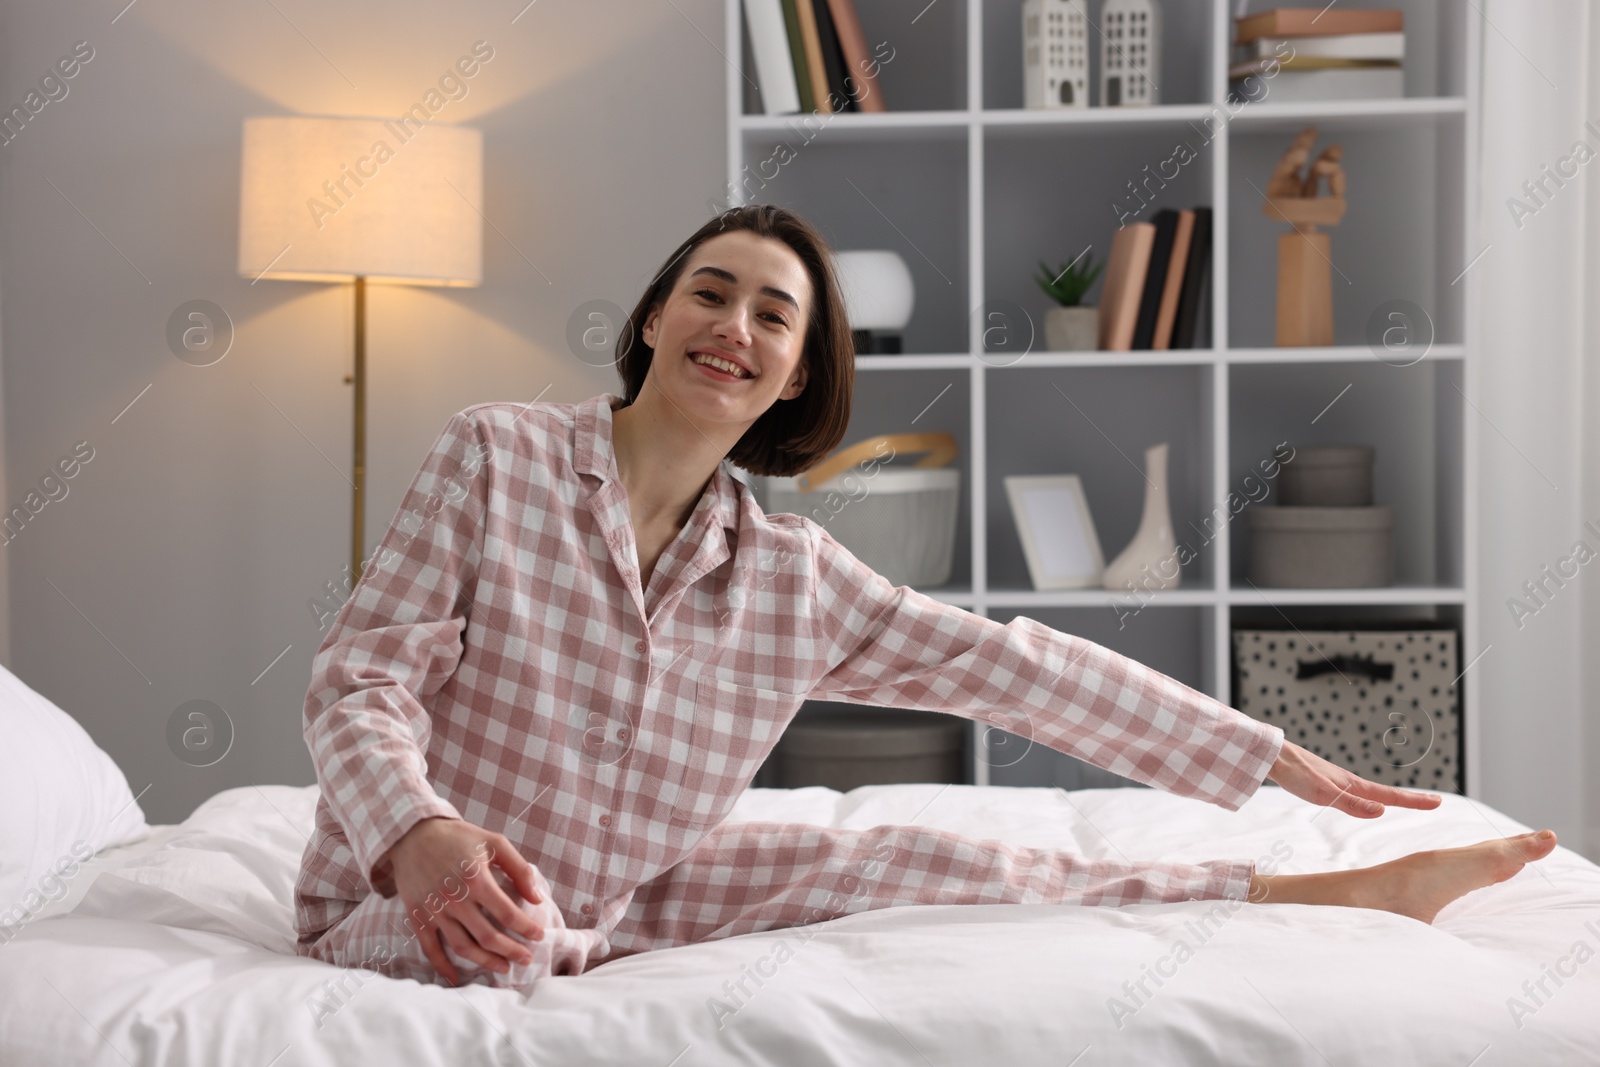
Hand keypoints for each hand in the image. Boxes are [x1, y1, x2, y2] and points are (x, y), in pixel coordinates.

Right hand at [381, 816, 545, 985]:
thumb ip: (519, 868)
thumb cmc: (459, 838)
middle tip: (526, 959)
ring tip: (503, 968)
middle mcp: (455, 899)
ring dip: (486, 962)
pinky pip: (431, 950)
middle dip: (511, 951)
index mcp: (476, 880)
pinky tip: (457, 979)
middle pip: (488, 937)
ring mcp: (434, 911)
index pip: (508, 914)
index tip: (538, 936)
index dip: (526, 928)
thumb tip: (537, 898)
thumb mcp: (494, 843)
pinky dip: (443, 967)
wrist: (414, 835)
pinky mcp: (418, 918)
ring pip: (463, 947)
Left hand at [1266, 739, 1443, 817]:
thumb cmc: (1296, 774)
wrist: (1273, 756)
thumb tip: (1382, 811)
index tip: (1439, 802)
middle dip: (1410, 799)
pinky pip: (1354, 792)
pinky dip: (1368, 797)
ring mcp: (1337, 781)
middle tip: (1433, 802)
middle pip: (1386, 793)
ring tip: (1405, 801)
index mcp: (1353, 786)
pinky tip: (1361, 799)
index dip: (1414, 801)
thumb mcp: (1323, 794)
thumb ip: (1351, 804)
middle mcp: (1349, 782)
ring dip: (1391, 797)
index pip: (1390, 796)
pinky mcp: (1324, 782)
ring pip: (1370, 791)